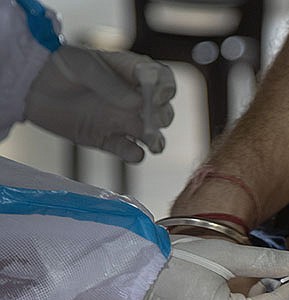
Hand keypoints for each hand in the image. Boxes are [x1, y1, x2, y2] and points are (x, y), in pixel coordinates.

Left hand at [25, 45, 175, 162]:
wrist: (32, 88)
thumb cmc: (60, 67)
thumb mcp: (85, 67)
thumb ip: (111, 84)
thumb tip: (136, 103)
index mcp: (133, 74)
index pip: (163, 80)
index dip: (166, 88)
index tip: (157, 96)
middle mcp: (133, 98)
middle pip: (163, 110)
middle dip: (162, 116)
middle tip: (150, 120)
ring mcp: (122, 120)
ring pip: (152, 133)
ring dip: (157, 139)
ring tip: (152, 143)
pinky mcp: (109, 140)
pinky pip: (130, 151)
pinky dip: (135, 155)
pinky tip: (132, 153)